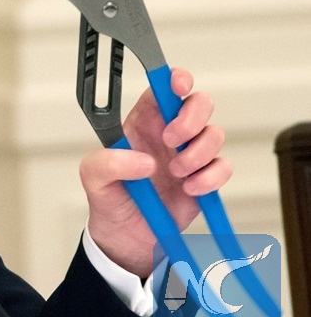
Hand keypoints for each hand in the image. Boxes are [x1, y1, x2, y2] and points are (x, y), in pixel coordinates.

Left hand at [80, 68, 231, 276]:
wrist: (125, 237)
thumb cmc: (110, 199)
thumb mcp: (92, 177)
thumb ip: (108, 163)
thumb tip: (143, 161)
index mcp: (141, 122)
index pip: (162, 89)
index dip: (175, 79)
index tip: (179, 86)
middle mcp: (168, 133)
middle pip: (198, 103)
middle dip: (191, 119)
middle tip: (170, 141)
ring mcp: (188, 155)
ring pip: (214, 134)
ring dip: (197, 154)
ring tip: (175, 173)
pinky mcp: (204, 178)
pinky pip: (223, 166)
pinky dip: (210, 178)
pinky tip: (189, 189)